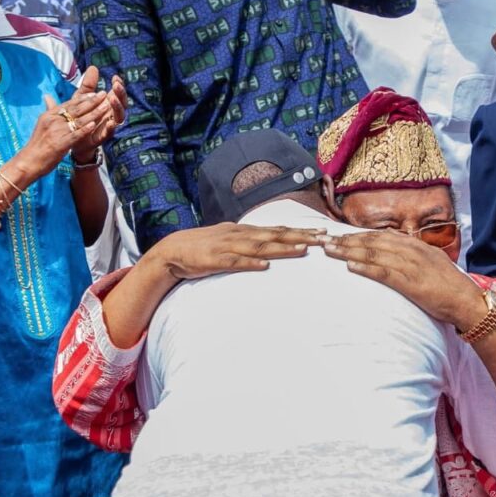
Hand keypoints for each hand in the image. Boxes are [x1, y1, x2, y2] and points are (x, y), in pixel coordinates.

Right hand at [19, 82, 113, 178]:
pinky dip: (84, 129)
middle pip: (76, 109)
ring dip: (94, 113)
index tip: (95, 93)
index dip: (83, 98)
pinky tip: (94, 125)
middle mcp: (53, 120)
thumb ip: (49, 112)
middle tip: (104, 94)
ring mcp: (57, 131)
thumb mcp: (43, 124)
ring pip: (78, 120)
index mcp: (49, 115)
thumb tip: (47, 97)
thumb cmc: (38, 144)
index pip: (69, 104)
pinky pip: (75, 135)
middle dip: (92, 101)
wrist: (30, 160)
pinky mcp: (60, 144)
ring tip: (106, 107)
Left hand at [69, 68, 126, 160]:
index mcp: (108, 105)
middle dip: (121, 94)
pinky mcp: (103, 137)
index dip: (119, 86)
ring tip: (112, 99)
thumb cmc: (81, 116)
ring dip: (117, 108)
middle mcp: (112, 115)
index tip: (115, 77)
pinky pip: (110, 132)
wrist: (74, 137)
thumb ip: (88, 85)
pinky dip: (111, 128)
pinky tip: (111, 122)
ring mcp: (110, 126)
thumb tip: (94, 67)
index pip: (118, 94)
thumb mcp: (83, 98)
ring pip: (119, 117)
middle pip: (122, 104)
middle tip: (116, 85)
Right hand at [149, 222, 327, 282]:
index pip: (278, 230)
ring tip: (303, 249)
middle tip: (324, 238)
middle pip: (275, 235)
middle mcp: (239, 235)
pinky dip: (249, 263)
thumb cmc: (204, 248)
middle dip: (300, 236)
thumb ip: (251, 242)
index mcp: (244, 231)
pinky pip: (235, 263)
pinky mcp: (215, 261)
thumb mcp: (231, 241)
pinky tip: (264, 266)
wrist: (172, 252)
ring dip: (282, 248)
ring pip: (259, 247)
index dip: (300, 231)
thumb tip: (273, 248)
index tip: (322, 233)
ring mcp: (228, 247)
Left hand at [321, 231, 486, 330]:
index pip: (382, 236)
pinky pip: (384, 273)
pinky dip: (366, 268)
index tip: (340, 236)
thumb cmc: (449, 288)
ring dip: (350, 251)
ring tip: (330, 251)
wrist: (467, 301)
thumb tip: (395, 256)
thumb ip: (413, 258)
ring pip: (374, 254)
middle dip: (347, 240)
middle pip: (373, 241)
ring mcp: (411, 266)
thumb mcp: (431, 264)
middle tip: (325, 241)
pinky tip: (350, 266)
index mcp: (416, 246)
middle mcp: (412, 251)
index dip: (358, 235)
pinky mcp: (411, 283)